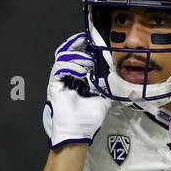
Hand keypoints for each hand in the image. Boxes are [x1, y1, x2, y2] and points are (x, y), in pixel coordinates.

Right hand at [43, 34, 110, 149]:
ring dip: (77, 57)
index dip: (84, 47)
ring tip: (88, 62)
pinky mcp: (54, 84)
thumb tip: (116, 75)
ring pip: (63, 58)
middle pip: (68, 53)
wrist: (79, 131)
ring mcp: (60, 80)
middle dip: (76, 44)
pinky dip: (70, 66)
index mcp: (79, 79)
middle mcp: (68, 77)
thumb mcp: (105, 99)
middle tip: (85, 39)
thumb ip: (108, 86)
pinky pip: (59, 68)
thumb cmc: (89, 118)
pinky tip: (81, 71)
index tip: (92, 40)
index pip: (79, 57)